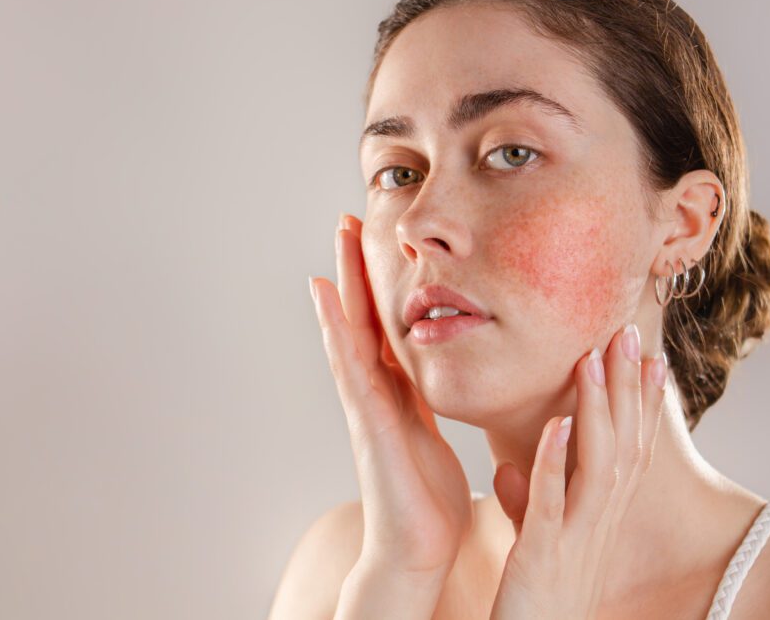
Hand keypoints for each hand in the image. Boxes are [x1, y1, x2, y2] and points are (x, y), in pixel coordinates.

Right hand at [309, 213, 473, 577]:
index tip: (378, 241)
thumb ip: (433, 405)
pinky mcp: (365, 420)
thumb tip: (445, 379)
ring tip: (337, 236)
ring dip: (342, 281)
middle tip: (350, 218)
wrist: (416, 551)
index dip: (381, 284)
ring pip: (350, 329)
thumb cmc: (428, 502)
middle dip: (357, 268)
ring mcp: (365, 404)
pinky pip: (349, 364)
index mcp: (399, 393)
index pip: (388, 325)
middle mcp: (376, 391)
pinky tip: (324, 292)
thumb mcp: (436, 436)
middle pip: (364, 317)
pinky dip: (335, 326)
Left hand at [488, 323, 668, 618]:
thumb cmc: (531, 602)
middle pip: (623, 445)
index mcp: (599, 519)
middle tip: (628, 334)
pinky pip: (552, 504)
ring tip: (593, 359)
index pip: (629, 451)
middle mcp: (598, 525)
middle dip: (627, 389)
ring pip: (597, 464)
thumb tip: (510, 466)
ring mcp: (575, 539)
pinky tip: (559, 424)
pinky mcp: (543, 556)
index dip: (642, 404)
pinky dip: (555, 463)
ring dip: (597, 410)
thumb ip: (526, 502)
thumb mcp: (533, 544)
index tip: (649, 357)